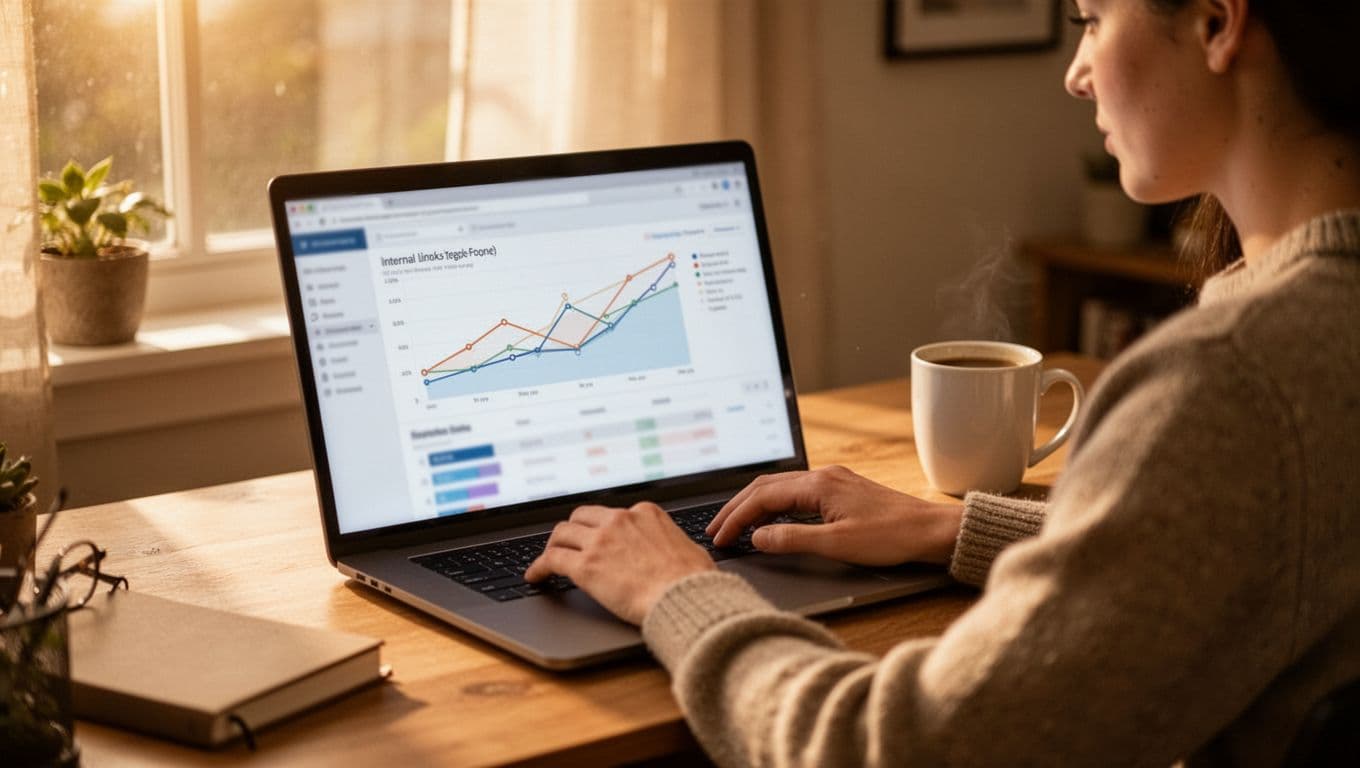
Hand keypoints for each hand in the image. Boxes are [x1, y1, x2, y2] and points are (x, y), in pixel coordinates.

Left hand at [525, 502, 715, 624]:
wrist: (686, 597)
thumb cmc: (694, 580)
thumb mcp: (687, 547)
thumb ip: (670, 543)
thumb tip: (673, 550)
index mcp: (644, 513)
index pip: (611, 514)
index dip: (600, 528)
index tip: (596, 538)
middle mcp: (619, 520)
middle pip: (581, 517)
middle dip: (572, 531)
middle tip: (567, 546)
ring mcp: (600, 541)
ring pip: (561, 534)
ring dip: (553, 547)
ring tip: (548, 561)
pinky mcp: (585, 566)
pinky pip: (551, 560)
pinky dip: (539, 567)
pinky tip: (535, 577)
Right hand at [707, 465, 962, 566]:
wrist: (931, 532)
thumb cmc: (891, 538)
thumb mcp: (838, 545)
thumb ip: (793, 540)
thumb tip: (757, 538)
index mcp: (818, 485)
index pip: (762, 497)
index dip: (736, 518)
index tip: (720, 537)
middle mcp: (823, 476)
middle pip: (765, 486)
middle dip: (736, 508)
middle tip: (715, 529)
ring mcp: (832, 481)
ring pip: (779, 487)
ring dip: (753, 505)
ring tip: (734, 525)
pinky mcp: (841, 491)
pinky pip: (795, 492)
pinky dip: (773, 505)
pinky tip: (770, 520)